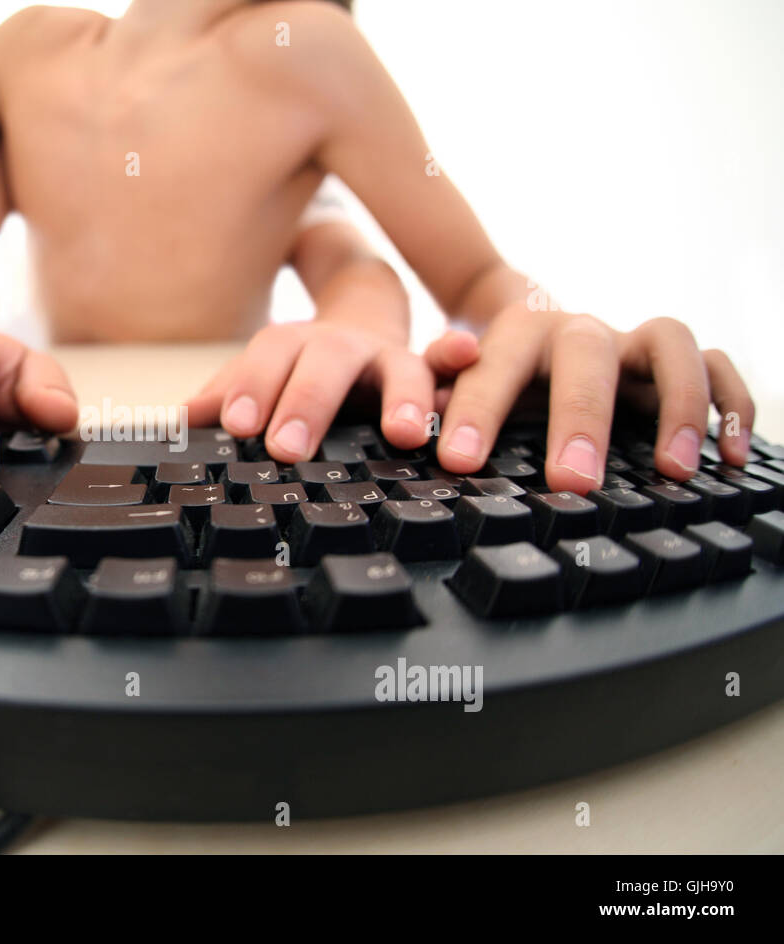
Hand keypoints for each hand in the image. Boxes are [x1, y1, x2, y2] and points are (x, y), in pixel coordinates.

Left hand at [186, 320, 479, 461]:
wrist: (362, 319)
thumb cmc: (299, 370)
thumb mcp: (259, 380)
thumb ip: (224, 399)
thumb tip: (168, 424)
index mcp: (290, 347)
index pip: (265, 361)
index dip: (252, 389)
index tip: (239, 426)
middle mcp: (339, 347)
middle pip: (324, 363)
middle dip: (308, 402)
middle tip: (289, 447)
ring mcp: (388, 358)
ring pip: (397, 368)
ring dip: (402, 398)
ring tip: (405, 433)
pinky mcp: (432, 374)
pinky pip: (453, 364)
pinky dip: (461, 356)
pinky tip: (470, 356)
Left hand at [430, 309, 754, 492]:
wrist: (529, 332)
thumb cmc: (487, 377)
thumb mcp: (448, 384)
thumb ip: (428, 394)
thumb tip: (403, 420)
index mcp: (514, 334)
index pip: (492, 364)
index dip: (476, 409)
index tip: (459, 460)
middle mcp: (577, 331)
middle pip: (585, 354)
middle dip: (579, 416)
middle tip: (571, 481)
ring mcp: (629, 343)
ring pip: (668, 342)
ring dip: (674, 403)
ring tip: (672, 471)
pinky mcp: (672, 362)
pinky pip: (717, 366)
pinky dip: (731, 404)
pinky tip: (731, 457)